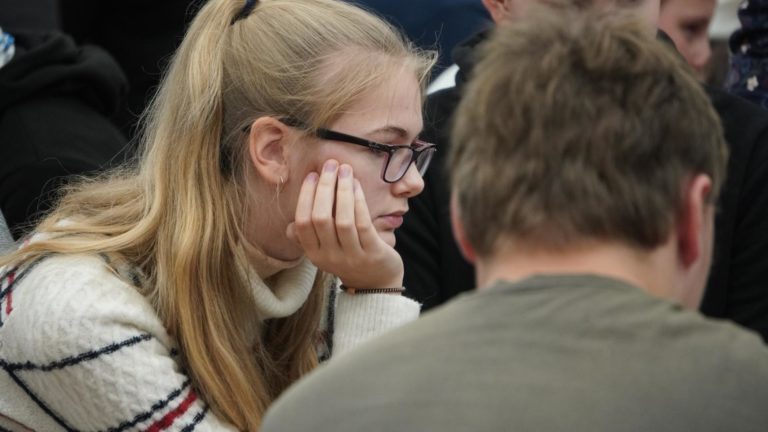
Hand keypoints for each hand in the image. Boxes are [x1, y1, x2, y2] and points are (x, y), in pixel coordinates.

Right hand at [286, 159, 403, 289]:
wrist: (376, 284)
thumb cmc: (349, 258)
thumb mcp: (324, 251)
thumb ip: (309, 237)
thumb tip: (291, 225)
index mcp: (314, 253)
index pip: (303, 222)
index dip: (306, 196)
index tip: (313, 175)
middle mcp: (330, 256)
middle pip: (321, 219)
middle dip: (325, 187)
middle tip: (331, 165)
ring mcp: (352, 256)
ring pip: (342, 220)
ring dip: (343, 191)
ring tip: (345, 170)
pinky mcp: (372, 253)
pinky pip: (363, 224)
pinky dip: (359, 201)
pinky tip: (357, 185)